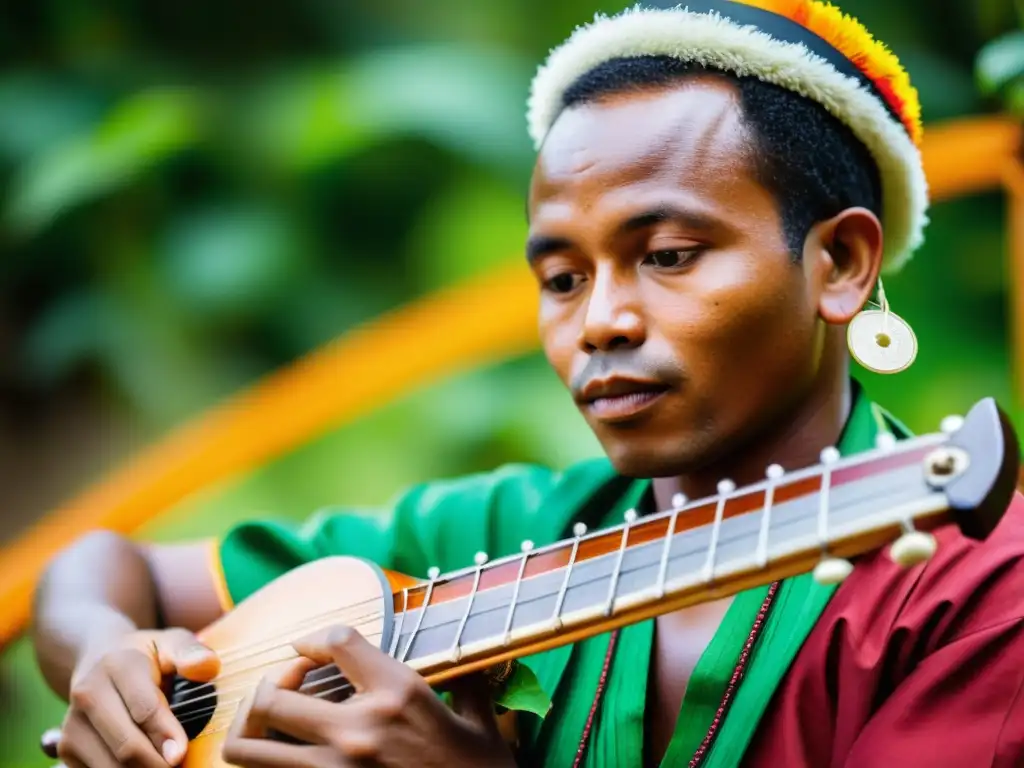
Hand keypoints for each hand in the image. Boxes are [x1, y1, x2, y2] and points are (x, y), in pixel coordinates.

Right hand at [58, 628, 219, 767]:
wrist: (99, 658)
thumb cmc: (148, 654)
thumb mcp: (172, 642)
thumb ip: (191, 652)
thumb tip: (207, 668)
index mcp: (118, 665)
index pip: (144, 709)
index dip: (165, 735)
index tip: (181, 754)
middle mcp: (88, 694)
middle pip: (126, 746)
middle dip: (157, 765)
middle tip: (179, 767)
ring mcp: (73, 723)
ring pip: (110, 767)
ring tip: (165, 765)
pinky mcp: (66, 747)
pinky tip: (144, 767)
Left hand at [222, 626, 517, 767]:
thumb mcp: (481, 718)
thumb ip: (466, 681)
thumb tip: (469, 656)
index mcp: (398, 693)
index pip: (336, 640)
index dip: (314, 639)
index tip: (309, 653)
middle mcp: (359, 729)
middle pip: (271, 698)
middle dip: (268, 688)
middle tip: (287, 691)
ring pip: (249, 747)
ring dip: (252, 729)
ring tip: (271, 725)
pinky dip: (267, 763)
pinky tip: (285, 755)